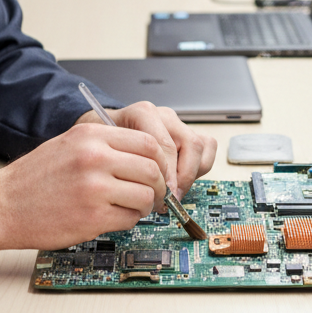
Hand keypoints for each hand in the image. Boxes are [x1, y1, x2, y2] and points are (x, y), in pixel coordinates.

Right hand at [0, 122, 166, 251]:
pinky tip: (114, 217)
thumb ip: (106, 145)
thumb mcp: (70, 144)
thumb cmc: (34, 178)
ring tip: (132, 207)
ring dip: (145, 205)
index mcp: (91, 135)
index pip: (147, 142)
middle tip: (154, 193)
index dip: (159, 160)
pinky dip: (129, 220)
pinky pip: (130, 218)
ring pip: (146, 196)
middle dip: (159, 185)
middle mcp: (95, 158)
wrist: (3, 205)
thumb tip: (145, 156)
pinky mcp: (92, 217)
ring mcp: (95, 188)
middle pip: (152, 169)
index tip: (158, 171)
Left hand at [77, 101, 216, 205]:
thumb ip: (125, 167)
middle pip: (191, 144)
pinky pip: (207, 148)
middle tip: (171, 198)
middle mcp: (163, 116)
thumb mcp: (105, 153)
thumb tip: (151, 197)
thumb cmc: (105, 144)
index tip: (164, 196)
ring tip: (174, 190)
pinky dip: (199, 167)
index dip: (168, 174)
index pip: (166, 145)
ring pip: (202, 147)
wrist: (104, 130)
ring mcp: (177, 123)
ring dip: (192, 174)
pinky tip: (179, 179)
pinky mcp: (187, 133)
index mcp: (143, 113)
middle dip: (183, 177)